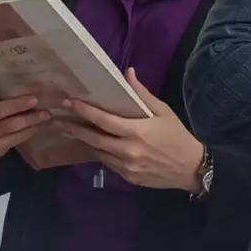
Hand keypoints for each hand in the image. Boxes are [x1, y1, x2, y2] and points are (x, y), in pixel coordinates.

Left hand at [55, 70, 207, 191]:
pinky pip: (107, 164)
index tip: (69, 102)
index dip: (84, 111)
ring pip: (97, 153)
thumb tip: (128, 73)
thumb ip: (142, 94)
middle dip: (74, 129)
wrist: (191, 168)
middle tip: (59, 121)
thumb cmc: (178, 136)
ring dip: (85, 142)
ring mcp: (125, 166)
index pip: (103, 120)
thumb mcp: (164, 112)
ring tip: (74, 132)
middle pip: (93, 139)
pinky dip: (100, 153)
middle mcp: (127, 150)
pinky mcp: (127, 177)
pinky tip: (96, 147)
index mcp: (136, 131)